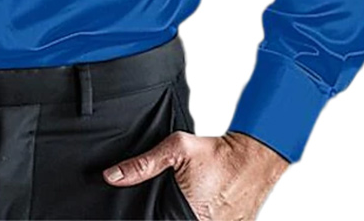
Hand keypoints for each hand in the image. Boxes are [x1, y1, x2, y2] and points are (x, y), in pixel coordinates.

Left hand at [102, 130, 289, 219]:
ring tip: (184, 197)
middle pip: (171, 220)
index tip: (149, 208)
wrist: (252, 157)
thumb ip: (142, 165)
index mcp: (187, 216)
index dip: (148, 215)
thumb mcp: (175, 150)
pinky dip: (199, 215)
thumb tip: (112, 176)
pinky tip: (199, 202)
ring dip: (180, 213)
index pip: (156, 220)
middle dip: (164, 213)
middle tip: (171, 196)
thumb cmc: (215, 153)